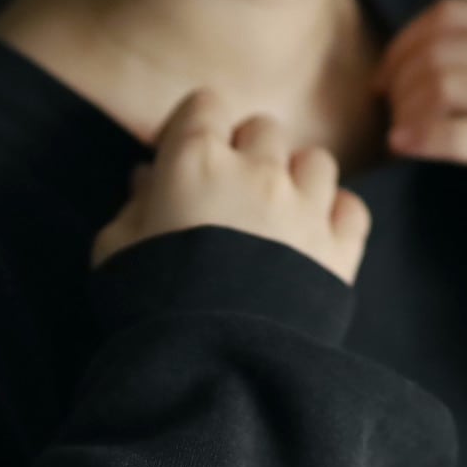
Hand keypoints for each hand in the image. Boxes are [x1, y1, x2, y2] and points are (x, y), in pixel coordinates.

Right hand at [90, 86, 372, 285]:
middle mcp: (257, 171)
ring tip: (278, 214)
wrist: (212, 362)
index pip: (205, 104)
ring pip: (316, 161)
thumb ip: (132, 207)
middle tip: (231, 193)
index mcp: (195, 161)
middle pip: (264, 129)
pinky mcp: (339, 250)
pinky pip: (352, 208)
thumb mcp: (115, 252)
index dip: (196, 127)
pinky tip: (315, 237)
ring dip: (297, 179)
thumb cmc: (150, 306)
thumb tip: (146, 179)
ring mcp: (304, 208)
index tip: (187, 156)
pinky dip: (336, 217)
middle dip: (248, 152)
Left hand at [370, 0, 466, 212]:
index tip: (385, 77)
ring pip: (450, 88)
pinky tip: (407, 148)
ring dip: (408, 112)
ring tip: (399, 134)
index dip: (404, 44)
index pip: (453, 15)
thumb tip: (426, 50)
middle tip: (389, 113)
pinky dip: (428, 141)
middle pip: (443, 51)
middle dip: (400, 83)